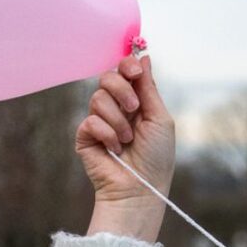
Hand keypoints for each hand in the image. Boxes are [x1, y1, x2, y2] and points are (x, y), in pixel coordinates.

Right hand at [75, 51, 175, 201]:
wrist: (140, 188)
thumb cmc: (156, 158)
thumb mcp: (160, 119)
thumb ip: (149, 88)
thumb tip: (145, 58)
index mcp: (136, 101)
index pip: (125, 71)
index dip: (127, 65)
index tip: (135, 72)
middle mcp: (117, 108)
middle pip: (107, 77)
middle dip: (122, 90)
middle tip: (134, 110)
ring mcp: (100, 121)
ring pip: (98, 98)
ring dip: (118, 121)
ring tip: (127, 141)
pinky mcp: (86, 136)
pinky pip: (91, 120)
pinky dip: (107, 134)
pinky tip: (115, 149)